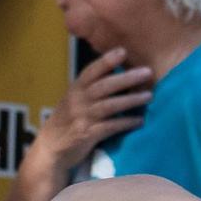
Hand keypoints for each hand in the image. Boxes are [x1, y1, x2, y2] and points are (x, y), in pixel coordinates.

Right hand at [23, 49, 153, 180]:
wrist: (51, 148)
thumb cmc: (68, 120)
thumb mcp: (75, 99)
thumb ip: (93, 86)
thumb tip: (117, 69)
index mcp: (75, 89)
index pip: (91, 71)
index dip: (106, 61)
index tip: (123, 51)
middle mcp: (78, 101)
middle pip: (104, 86)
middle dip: (127, 78)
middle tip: (148, 72)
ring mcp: (82, 118)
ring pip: (108, 106)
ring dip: (130, 100)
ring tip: (149, 96)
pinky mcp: (87, 135)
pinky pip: (109, 127)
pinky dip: (125, 123)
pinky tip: (139, 120)